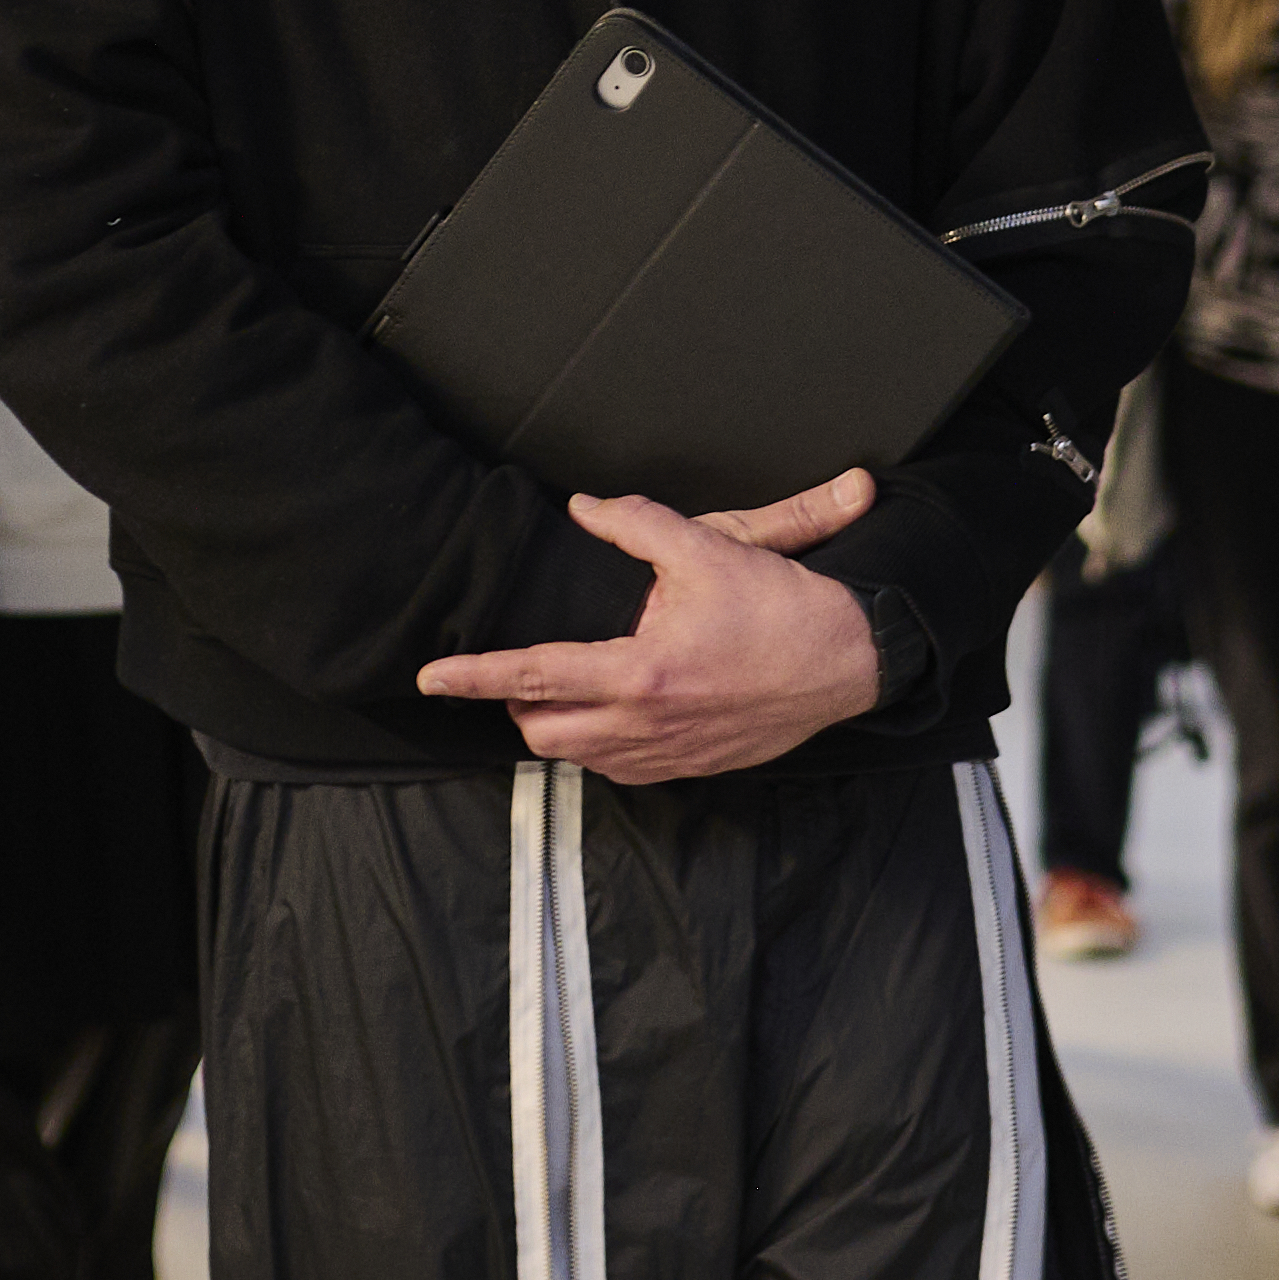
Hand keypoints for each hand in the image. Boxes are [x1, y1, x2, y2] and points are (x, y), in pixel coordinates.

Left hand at [413, 467, 885, 783]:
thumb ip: (636, 525)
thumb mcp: (709, 548)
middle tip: (517, 667)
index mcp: (640, 673)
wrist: (847, 662)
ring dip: (557, 725)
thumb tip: (584, 509)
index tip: (431, 677)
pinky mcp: (691, 768)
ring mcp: (667, 755)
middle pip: (541, 732)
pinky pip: (619, 770)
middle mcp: (645, 726)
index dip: (473, 676)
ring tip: (562, 686)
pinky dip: (598, 744)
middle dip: (515, 703)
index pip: (533, 676)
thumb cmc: (782, 608)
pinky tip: (613, 710)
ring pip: (577, 757)